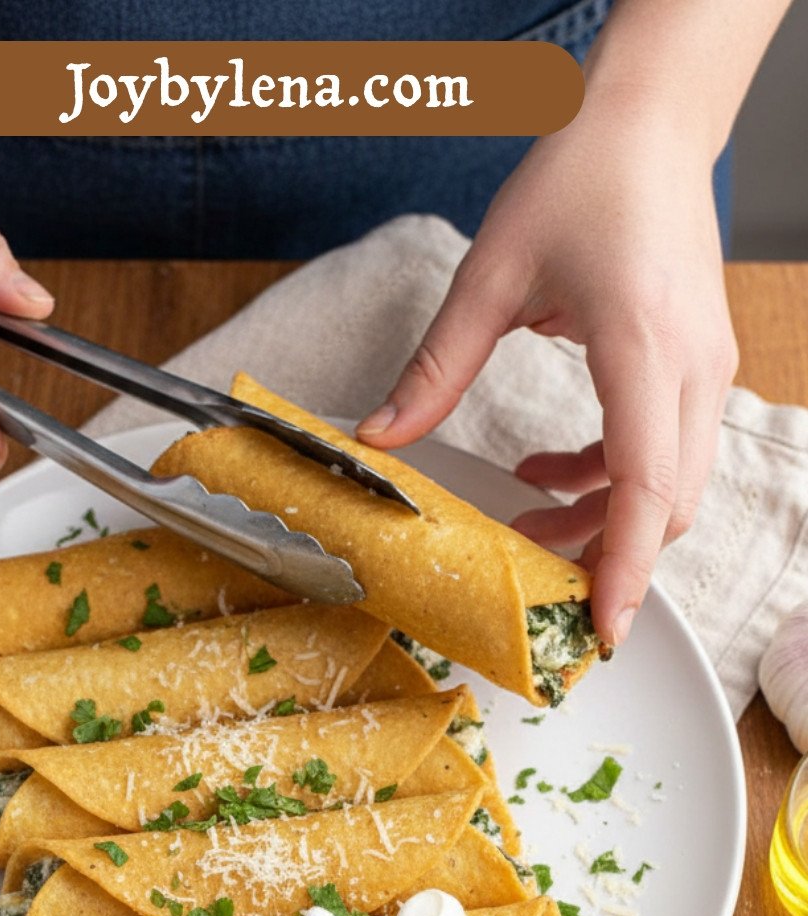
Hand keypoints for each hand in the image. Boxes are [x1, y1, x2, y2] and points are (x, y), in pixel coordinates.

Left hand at [357, 100, 737, 647]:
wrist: (649, 121)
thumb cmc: (583, 177)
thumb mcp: (492, 273)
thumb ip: (436, 367)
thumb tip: (377, 438)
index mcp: (644, 346)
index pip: (645, 486)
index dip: (623, 568)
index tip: (600, 628)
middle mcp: (691, 368)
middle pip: (666, 506)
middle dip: (606, 559)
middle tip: (535, 586)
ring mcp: (704, 369)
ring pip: (671, 488)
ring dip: (603, 521)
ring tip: (528, 522)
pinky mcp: (697, 367)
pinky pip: (665, 454)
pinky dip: (610, 482)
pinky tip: (547, 472)